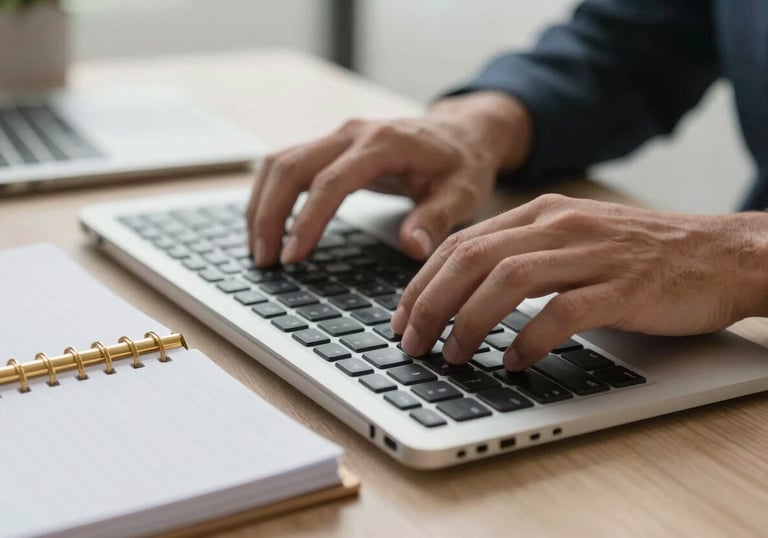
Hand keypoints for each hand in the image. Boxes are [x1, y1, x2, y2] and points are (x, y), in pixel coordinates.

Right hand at [246, 91, 531, 266]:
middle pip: (290, 166)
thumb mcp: (463, 192)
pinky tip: (267, 226)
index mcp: (384, 144)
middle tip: (264, 261)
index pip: (331, 181)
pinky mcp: (331, 146)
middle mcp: (353, 133)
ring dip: (261, 205)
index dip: (307, 220)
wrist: (462, 132)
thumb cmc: (463, 163)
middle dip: (269, 215)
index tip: (292, 257)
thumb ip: (437, 218)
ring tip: (259, 250)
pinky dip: (270, 195)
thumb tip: (413, 247)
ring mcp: (338, 136)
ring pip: (279, 162)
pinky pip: (286, 164)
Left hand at [391, 194, 767, 369]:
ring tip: (453, 355)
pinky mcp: (621, 287)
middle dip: (430, 304)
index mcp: (540, 213)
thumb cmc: (641, 254)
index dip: (422, 282)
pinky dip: (530, 340)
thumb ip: (523, 254)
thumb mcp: (573, 238)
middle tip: (412, 342)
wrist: (722, 253)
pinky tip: (515, 361)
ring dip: (469, 322)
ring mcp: (590, 254)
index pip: (461, 243)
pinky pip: (562, 313)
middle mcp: (558, 226)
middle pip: (471, 260)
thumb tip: (465, 294)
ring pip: (506, 282)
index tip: (403, 317)